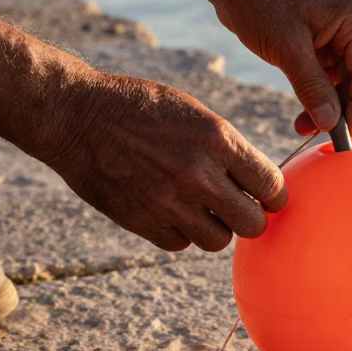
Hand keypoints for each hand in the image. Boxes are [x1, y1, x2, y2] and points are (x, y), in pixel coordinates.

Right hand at [45, 71, 286, 251]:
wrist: (77, 115)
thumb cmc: (141, 107)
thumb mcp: (196, 114)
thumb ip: (229, 150)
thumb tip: (260, 185)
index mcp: (218, 139)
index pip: (272, 186)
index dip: (273, 194)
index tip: (265, 193)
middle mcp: (199, 174)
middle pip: (253, 224)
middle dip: (251, 216)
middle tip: (238, 205)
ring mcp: (170, 201)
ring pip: (218, 240)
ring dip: (215, 226)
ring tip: (201, 206)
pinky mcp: (142, 221)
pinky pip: (180, 243)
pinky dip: (181, 232)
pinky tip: (170, 210)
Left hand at [211, 0, 351, 135]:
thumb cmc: (257, 2)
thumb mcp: (286, 49)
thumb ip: (312, 87)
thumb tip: (331, 124)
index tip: (344, 136)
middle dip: (342, 107)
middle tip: (320, 134)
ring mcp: (338, 28)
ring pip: (344, 78)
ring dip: (328, 104)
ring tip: (303, 126)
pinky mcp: (322, 36)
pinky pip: (328, 72)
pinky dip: (318, 93)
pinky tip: (303, 111)